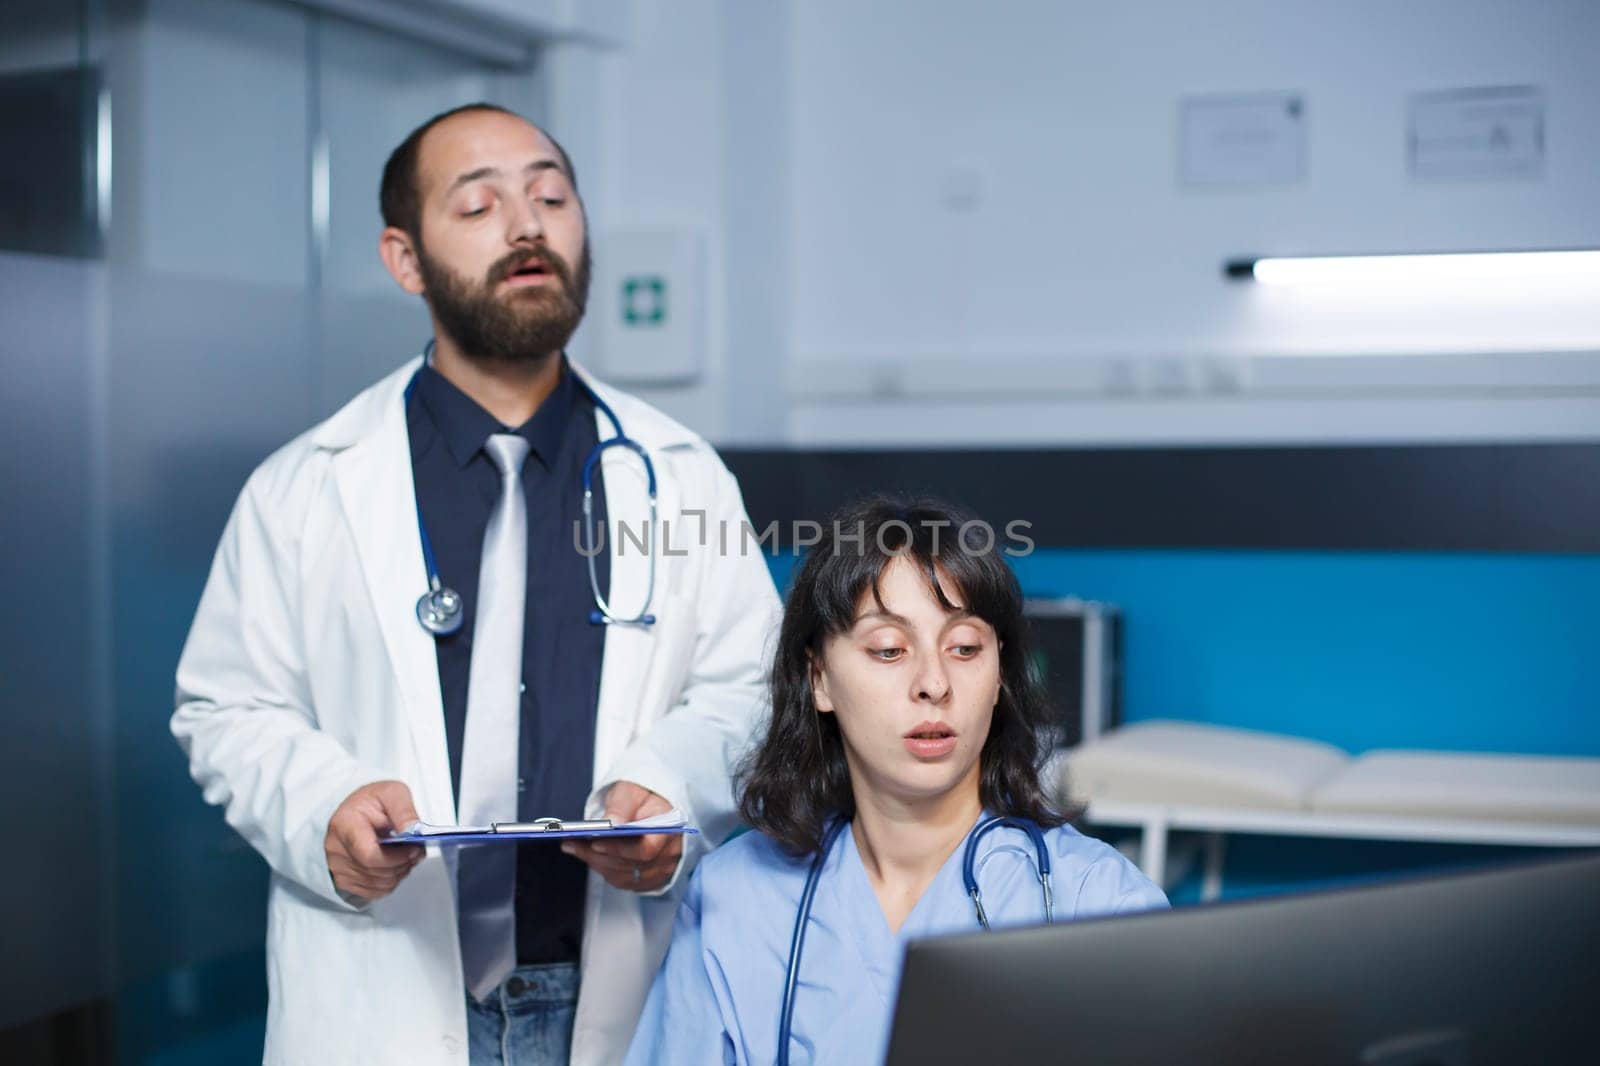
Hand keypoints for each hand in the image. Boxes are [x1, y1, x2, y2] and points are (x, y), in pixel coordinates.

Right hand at [325, 780, 423, 899]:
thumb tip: (413, 830)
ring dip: (400, 872)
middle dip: (403, 863)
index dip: (397, 857)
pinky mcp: (343, 881)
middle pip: (376, 871)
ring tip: (407, 855)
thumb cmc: (372, 802)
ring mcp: (337, 868)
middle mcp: (335, 849)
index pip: (369, 855)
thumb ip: (404, 810)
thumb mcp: (392, 793)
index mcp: (344, 824)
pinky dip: (391, 881)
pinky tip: (395, 864)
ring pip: (379, 884)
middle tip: (417, 850)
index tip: (415, 848)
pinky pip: (374, 891)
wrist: (353, 813)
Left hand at [561, 781, 683, 892]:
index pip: (645, 850)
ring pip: (624, 876)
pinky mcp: (650, 878)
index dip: (619, 849)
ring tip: (575, 848)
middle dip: (599, 856)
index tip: (595, 842)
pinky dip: (605, 870)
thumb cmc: (643, 797)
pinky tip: (590, 856)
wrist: (650, 806)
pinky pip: (624, 881)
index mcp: (670, 829)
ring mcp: (661, 868)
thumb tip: (611, 822)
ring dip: (598, 864)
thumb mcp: (631, 791)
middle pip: (631, 865)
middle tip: (573, 844)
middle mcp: (670, 853)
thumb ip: (622, 806)